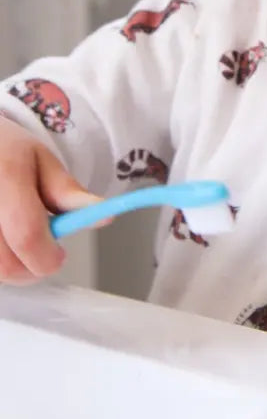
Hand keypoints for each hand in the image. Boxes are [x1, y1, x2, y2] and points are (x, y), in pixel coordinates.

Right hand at [0, 117, 103, 283]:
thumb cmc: (0, 150)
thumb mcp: (40, 160)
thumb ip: (69, 193)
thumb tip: (104, 217)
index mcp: (4, 174)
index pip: (27, 234)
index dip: (48, 256)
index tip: (59, 255)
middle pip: (5, 265)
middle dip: (30, 268)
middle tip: (39, 250)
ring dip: (7, 267)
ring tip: (12, 238)